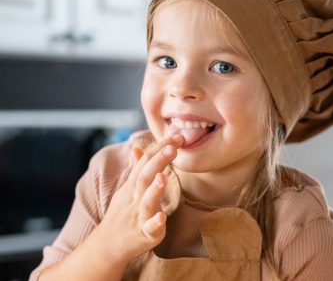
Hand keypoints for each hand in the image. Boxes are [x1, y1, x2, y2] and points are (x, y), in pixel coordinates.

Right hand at [94, 134, 184, 263]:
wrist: (107, 246)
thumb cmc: (123, 214)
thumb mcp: (126, 189)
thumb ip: (135, 169)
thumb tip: (137, 148)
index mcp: (133, 186)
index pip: (145, 161)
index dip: (159, 147)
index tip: (175, 135)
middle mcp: (135, 198)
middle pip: (145, 176)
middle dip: (158, 160)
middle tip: (173, 145)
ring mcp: (139, 216)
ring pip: (146, 201)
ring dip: (155, 188)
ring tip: (164, 176)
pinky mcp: (145, 234)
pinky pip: (150, 228)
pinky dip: (156, 222)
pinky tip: (162, 217)